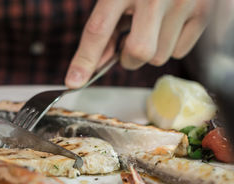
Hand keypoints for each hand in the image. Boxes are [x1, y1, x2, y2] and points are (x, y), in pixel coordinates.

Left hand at [65, 0, 212, 87]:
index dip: (84, 60)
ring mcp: (182, 2)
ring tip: (153, 25)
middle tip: (130, 42)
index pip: (98, 30)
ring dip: (151, 50)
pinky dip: (171, 45)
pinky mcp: (204, 11)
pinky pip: (180, 52)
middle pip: (138, 52)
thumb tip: (97, 64)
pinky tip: (170, 24)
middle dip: (129, 57)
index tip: (74, 81)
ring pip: (159, 57)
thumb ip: (105, 26)